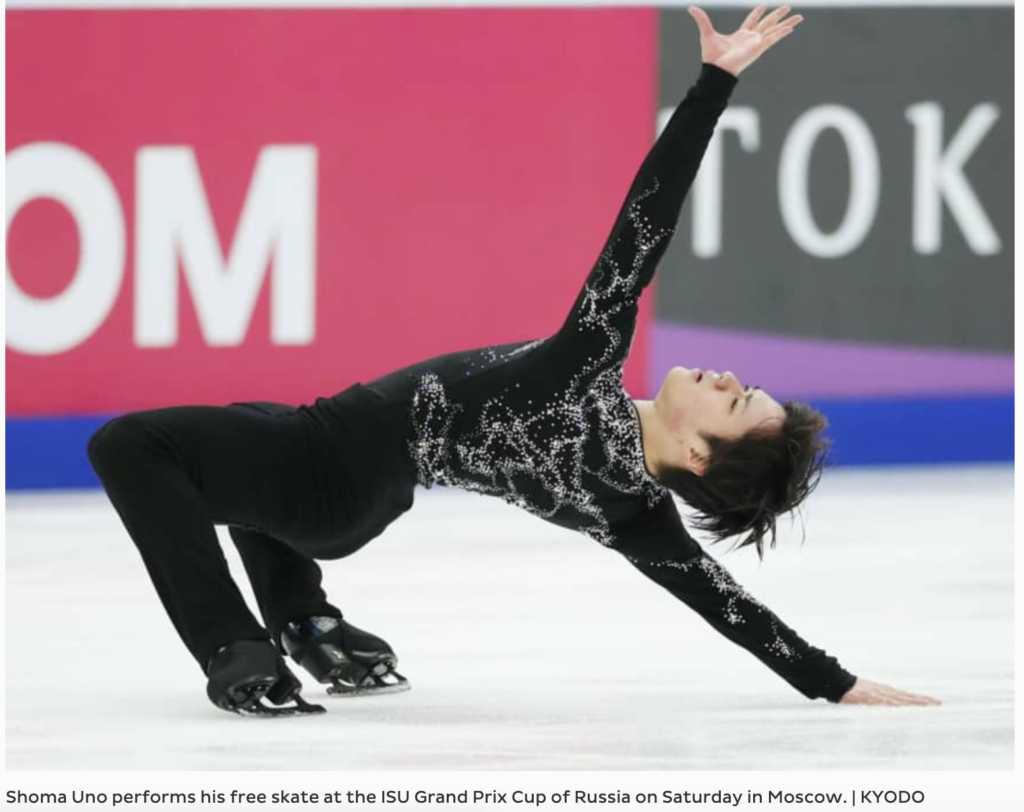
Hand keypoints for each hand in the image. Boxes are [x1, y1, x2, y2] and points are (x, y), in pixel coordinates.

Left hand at [688, 4, 802, 76]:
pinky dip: (781, 33)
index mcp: (741, 35)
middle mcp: (751, 39)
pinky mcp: (759, 48)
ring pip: (774, 30)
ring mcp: (756, 44)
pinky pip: (772, 39)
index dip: (757, 12)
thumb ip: (701, 19)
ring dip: (786, 23)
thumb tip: (690, 7)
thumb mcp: (707, 33)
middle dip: (777, 15)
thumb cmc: (711, 57)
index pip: (752, 21)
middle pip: (767, 23)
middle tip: (788, 7)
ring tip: (799, 17)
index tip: (764, 5)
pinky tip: (791, 28)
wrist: (716, 70)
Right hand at [838, 677, 941, 705]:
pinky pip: (888, 701)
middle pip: (909, 697)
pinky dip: (898, 703)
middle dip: (923, 700)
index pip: (908, 696)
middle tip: (938, 703)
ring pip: (902, 699)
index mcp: (887, 692)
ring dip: (915, 702)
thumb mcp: (870, 697)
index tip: (933, 702)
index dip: (920, 699)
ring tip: (928, 704)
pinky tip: (906, 705)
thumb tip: (888, 707)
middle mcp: (887, 692)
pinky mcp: (874, 697)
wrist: (841, 684)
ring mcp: (881, 694)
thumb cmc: (854, 691)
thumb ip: (880, 702)